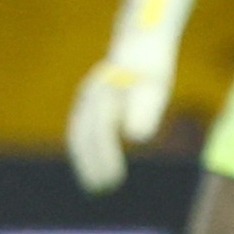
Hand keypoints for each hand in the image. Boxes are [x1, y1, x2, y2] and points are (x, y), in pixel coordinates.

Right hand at [64, 35, 176, 195]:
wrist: (139, 43)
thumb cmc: (150, 67)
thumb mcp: (155, 86)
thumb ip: (145, 109)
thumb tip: (135, 136)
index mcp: (105, 93)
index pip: (101, 132)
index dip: (105, 158)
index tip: (114, 180)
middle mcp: (89, 97)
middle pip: (83, 136)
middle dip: (90, 165)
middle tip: (103, 190)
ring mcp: (86, 100)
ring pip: (78, 135)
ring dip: (84, 161)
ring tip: (97, 185)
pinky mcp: (89, 104)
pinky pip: (81, 132)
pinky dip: (85, 152)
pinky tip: (97, 167)